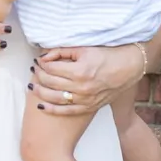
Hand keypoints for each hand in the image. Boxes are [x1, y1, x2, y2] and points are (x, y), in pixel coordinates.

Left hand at [31, 42, 145, 115]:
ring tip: (32, 85)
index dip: (41, 63)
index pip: (51, 68)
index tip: (38, 60)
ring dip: (40, 92)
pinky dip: (52, 109)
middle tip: (34, 69)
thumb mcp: (85, 49)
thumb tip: (44, 56)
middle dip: (38, 75)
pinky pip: (66, 111)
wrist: (128, 68)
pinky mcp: (89, 107)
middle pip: (50, 82)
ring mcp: (85, 99)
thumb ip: (62, 51)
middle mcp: (81, 87)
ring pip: (55, 98)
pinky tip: (41, 105)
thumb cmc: (107, 55)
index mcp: (80, 71)